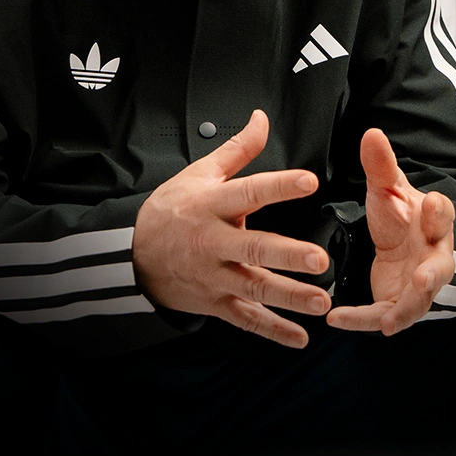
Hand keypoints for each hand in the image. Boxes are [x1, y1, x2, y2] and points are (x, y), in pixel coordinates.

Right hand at [132, 109, 330, 347]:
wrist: (134, 254)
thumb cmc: (172, 210)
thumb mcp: (200, 174)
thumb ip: (238, 149)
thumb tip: (261, 118)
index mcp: (212, 205)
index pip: (248, 192)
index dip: (278, 186)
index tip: (308, 181)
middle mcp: (214, 242)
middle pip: (254, 248)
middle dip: (287, 255)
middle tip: (318, 259)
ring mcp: (214, 276)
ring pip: (254, 288)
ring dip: (289, 297)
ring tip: (321, 302)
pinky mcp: (215, 301)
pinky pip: (246, 319)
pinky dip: (272, 331)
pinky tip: (299, 338)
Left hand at [327, 128, 455, 335]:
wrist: (399, 243)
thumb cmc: (398, 213)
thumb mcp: (387, 188)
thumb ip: (380, 165)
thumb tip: (371, 132)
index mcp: (433, 223)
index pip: (442, 216)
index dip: (439, 211)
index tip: (433, 200)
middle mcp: (432, 256)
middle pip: (439, 267)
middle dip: (433, 274)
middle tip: (423, 278)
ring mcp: (418, 284)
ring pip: (418, 301)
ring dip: (405, 310)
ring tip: (388, 323)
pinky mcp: (397, 302)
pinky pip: (381, 314)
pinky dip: (361, 320)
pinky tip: (336, 319)